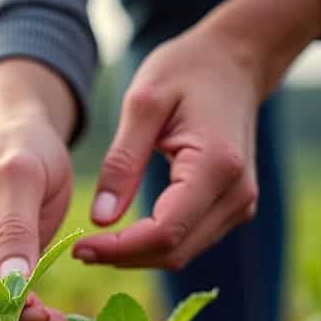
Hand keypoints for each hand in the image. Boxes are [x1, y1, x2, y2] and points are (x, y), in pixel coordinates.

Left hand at [73, 0, 320, 269]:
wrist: (234, 62)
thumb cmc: (186, 72)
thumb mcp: (143, 103)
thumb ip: (122, 161)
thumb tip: (101, 220)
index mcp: (216, 165)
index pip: (165, 231)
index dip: (120, 249)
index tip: (80, 247)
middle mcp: (237, 193)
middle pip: (174, 251)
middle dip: (124, 257)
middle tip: (79, 250)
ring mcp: (241, 204)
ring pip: (183, 253)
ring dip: (138, 257)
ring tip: (95, 246)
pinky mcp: (234, 207)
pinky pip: (191, 240)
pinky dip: (155, 245)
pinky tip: (123, 236)